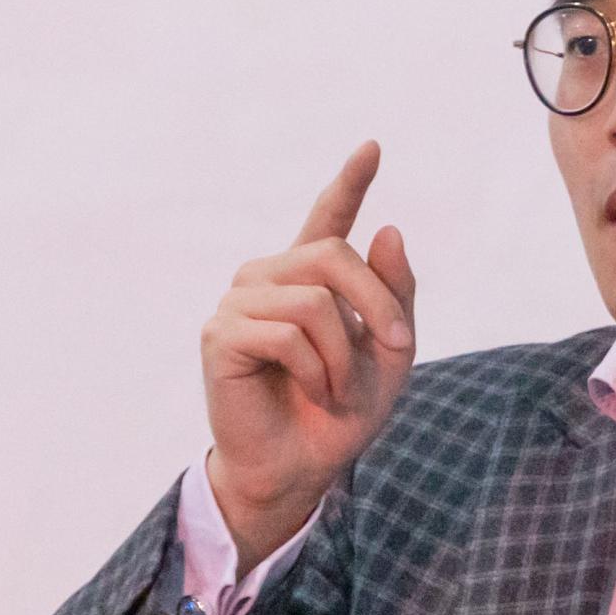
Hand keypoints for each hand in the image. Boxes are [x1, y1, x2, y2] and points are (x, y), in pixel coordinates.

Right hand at [202, 142, 418, 567]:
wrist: (300, 468)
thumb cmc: (338, 413)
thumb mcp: (389, 354)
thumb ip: (394, 295)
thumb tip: (387, 229)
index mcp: (308, 279)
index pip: (327, 219)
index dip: (349, 183)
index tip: (374, 146)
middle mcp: (268, 278)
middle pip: (334, 255)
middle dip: (376, 304)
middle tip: (395, 347)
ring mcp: (239, 302)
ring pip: (314, 301)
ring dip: (343, 356)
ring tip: (335, 389)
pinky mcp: (220, 334)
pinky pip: (286, 334)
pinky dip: (313, 370)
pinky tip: (308, 391)